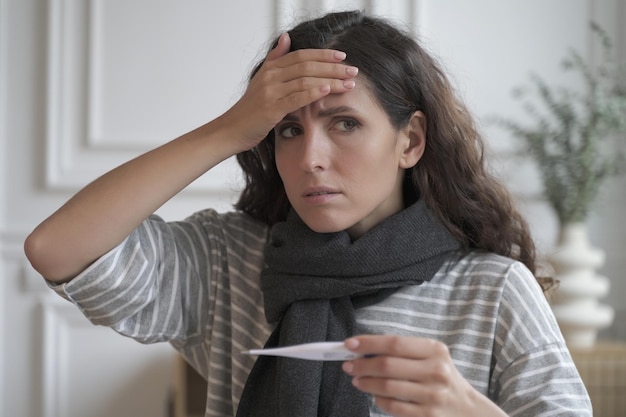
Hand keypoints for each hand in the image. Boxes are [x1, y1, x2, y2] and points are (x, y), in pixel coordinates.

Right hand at [220, 32, 358, 150]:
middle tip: (352, 70)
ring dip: (330, 81)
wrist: (231, 130)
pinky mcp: (271, 109)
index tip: (342, 56)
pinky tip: (327, 90)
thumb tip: (286, 37)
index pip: (302, 55)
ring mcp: (270, 92)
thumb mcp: (261, 80)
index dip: (323, 54)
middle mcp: (270, 77)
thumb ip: (275, 58)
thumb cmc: (249, 110)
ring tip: (348, 83)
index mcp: (270, 69)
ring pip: (305, 80)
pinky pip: (296, 98)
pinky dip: (312, 93)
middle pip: (307, 66)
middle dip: (333, 67)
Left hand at [342, 335, 506, 416]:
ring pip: (387, 387)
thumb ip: (402, 352)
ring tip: (357, 379)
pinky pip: (392, 406)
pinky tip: (375, 395)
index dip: (368, 343)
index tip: (349, 344)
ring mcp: (432, 395)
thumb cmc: (440, 378)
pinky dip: (378, 399)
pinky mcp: (427, 416)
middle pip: (388, 365)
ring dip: (366, 383)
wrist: (467, 410)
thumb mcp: (430, 357)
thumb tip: (363, 349)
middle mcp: (436, 371)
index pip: (394, 343)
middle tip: (348, 365)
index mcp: (435, 351)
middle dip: (362, 364)